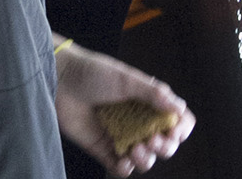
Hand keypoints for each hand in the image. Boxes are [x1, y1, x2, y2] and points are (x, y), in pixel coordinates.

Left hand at [55, 40, 193, 174]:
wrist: (60, 80)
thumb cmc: (93, 72)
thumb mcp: (125, 78)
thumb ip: (152, 93)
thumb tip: (179, 108)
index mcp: (147, 101)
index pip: (175, 120)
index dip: (180, 129)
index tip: (175, 132)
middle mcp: (137, 120)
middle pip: (164, 143)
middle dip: (165, 147)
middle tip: (154, 141)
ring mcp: (121, 135)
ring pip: (145, 159)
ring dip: (146, 160)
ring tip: (136, 149)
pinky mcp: (104, 148)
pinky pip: (121, 168)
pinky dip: (125, 169)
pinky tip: (122, 161)